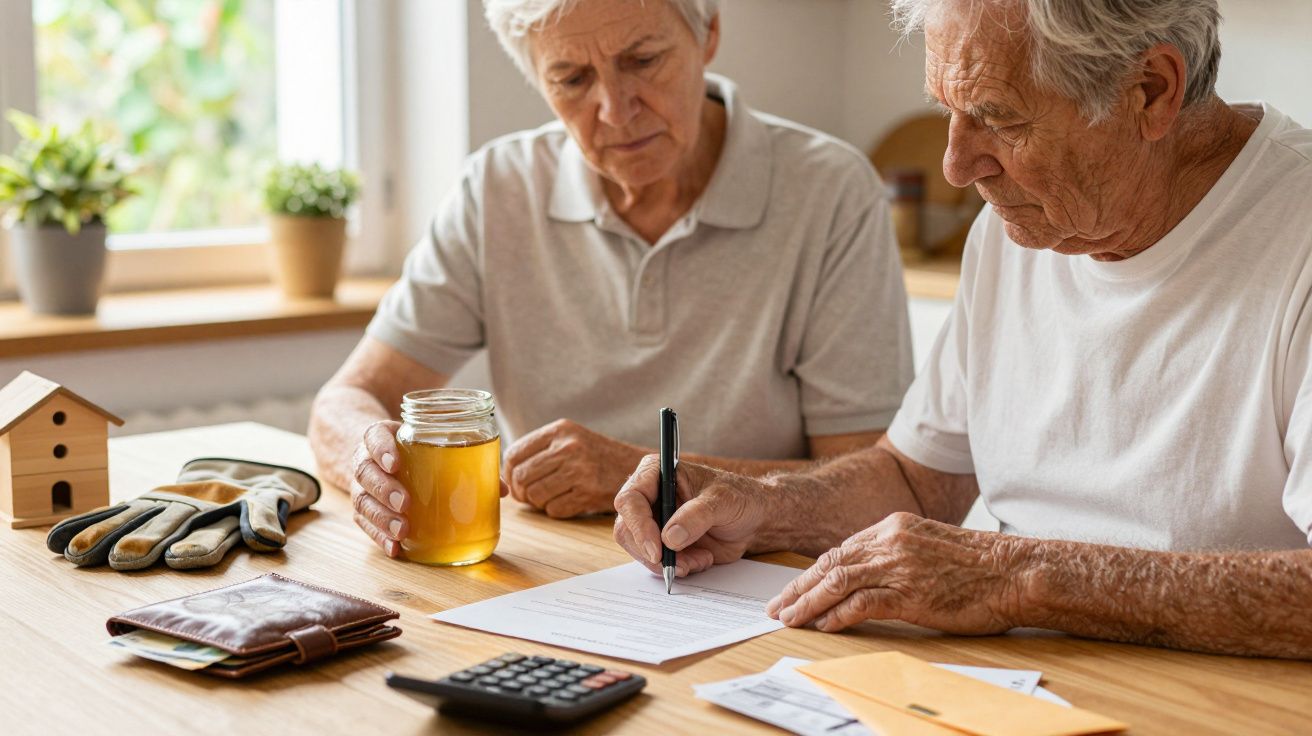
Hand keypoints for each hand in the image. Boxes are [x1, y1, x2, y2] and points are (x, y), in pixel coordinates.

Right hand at [350, 419, 509, 556]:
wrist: (379, 455)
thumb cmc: (413, 450)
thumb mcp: (431, 442)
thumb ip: (464, 459)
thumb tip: (503, 489)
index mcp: (382, 437)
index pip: (374, 437)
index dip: (382, 449)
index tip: (395, 462)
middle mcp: (366, 461)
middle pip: (366, 473)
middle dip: (384, 489)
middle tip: (404, 502)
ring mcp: (362, 487)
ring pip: (363, 501)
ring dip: (381, 518)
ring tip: (402, 530)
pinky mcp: (364, 511)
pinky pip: (365, 525)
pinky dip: (379, 537)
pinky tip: (394, 549)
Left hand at [504, 419, 645, 517]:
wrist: (637, 467)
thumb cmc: (596, 456)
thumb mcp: (570, 439)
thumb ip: (540, 450)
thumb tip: (505, 474)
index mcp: (560, 430)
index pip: (515, 454)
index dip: (509, 473)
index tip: (516, 482)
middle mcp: (569, 447)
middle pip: (522, 477)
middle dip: (522, 492)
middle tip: (529, 496)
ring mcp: (580, 470)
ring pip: (536, 495)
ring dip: (539, 503)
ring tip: (551, 497)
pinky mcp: (589, 493)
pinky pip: (554, 510)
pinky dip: (556, 510)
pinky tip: (568, 501)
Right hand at [612, 455, 770, 577]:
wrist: (754, 519)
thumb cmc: (740, 498)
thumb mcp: (723, 501)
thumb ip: (696, 516)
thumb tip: (669, 537)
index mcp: (656, 473)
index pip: (631, 499)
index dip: (639, 526)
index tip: (658, 550)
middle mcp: (649, 496)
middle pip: (627, 528)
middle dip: (652, 551)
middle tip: (678, 565)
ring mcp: (654, 521)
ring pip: (638, 549)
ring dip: (667, 563)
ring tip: (698, 560)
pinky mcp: (662, 543)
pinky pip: (655, 562)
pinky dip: (676, 568)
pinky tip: (700, 560)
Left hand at [765, 512, 1026, 634]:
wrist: (1015, 571)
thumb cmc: (981, 566)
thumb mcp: (930, 546)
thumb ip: (898, 554)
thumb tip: (869, 576)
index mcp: (893, 526)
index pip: (841, 549)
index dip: (814, 572)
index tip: (795, 588)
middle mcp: (890, 541)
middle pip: (830, 563)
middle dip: (798, 586)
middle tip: (776, 605)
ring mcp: (899, 566)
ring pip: (837, 582)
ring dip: (808, 602)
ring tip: (788, 619)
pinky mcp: (910, 593)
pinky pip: (862, 604)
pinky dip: (837, 616)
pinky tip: (823, 626)